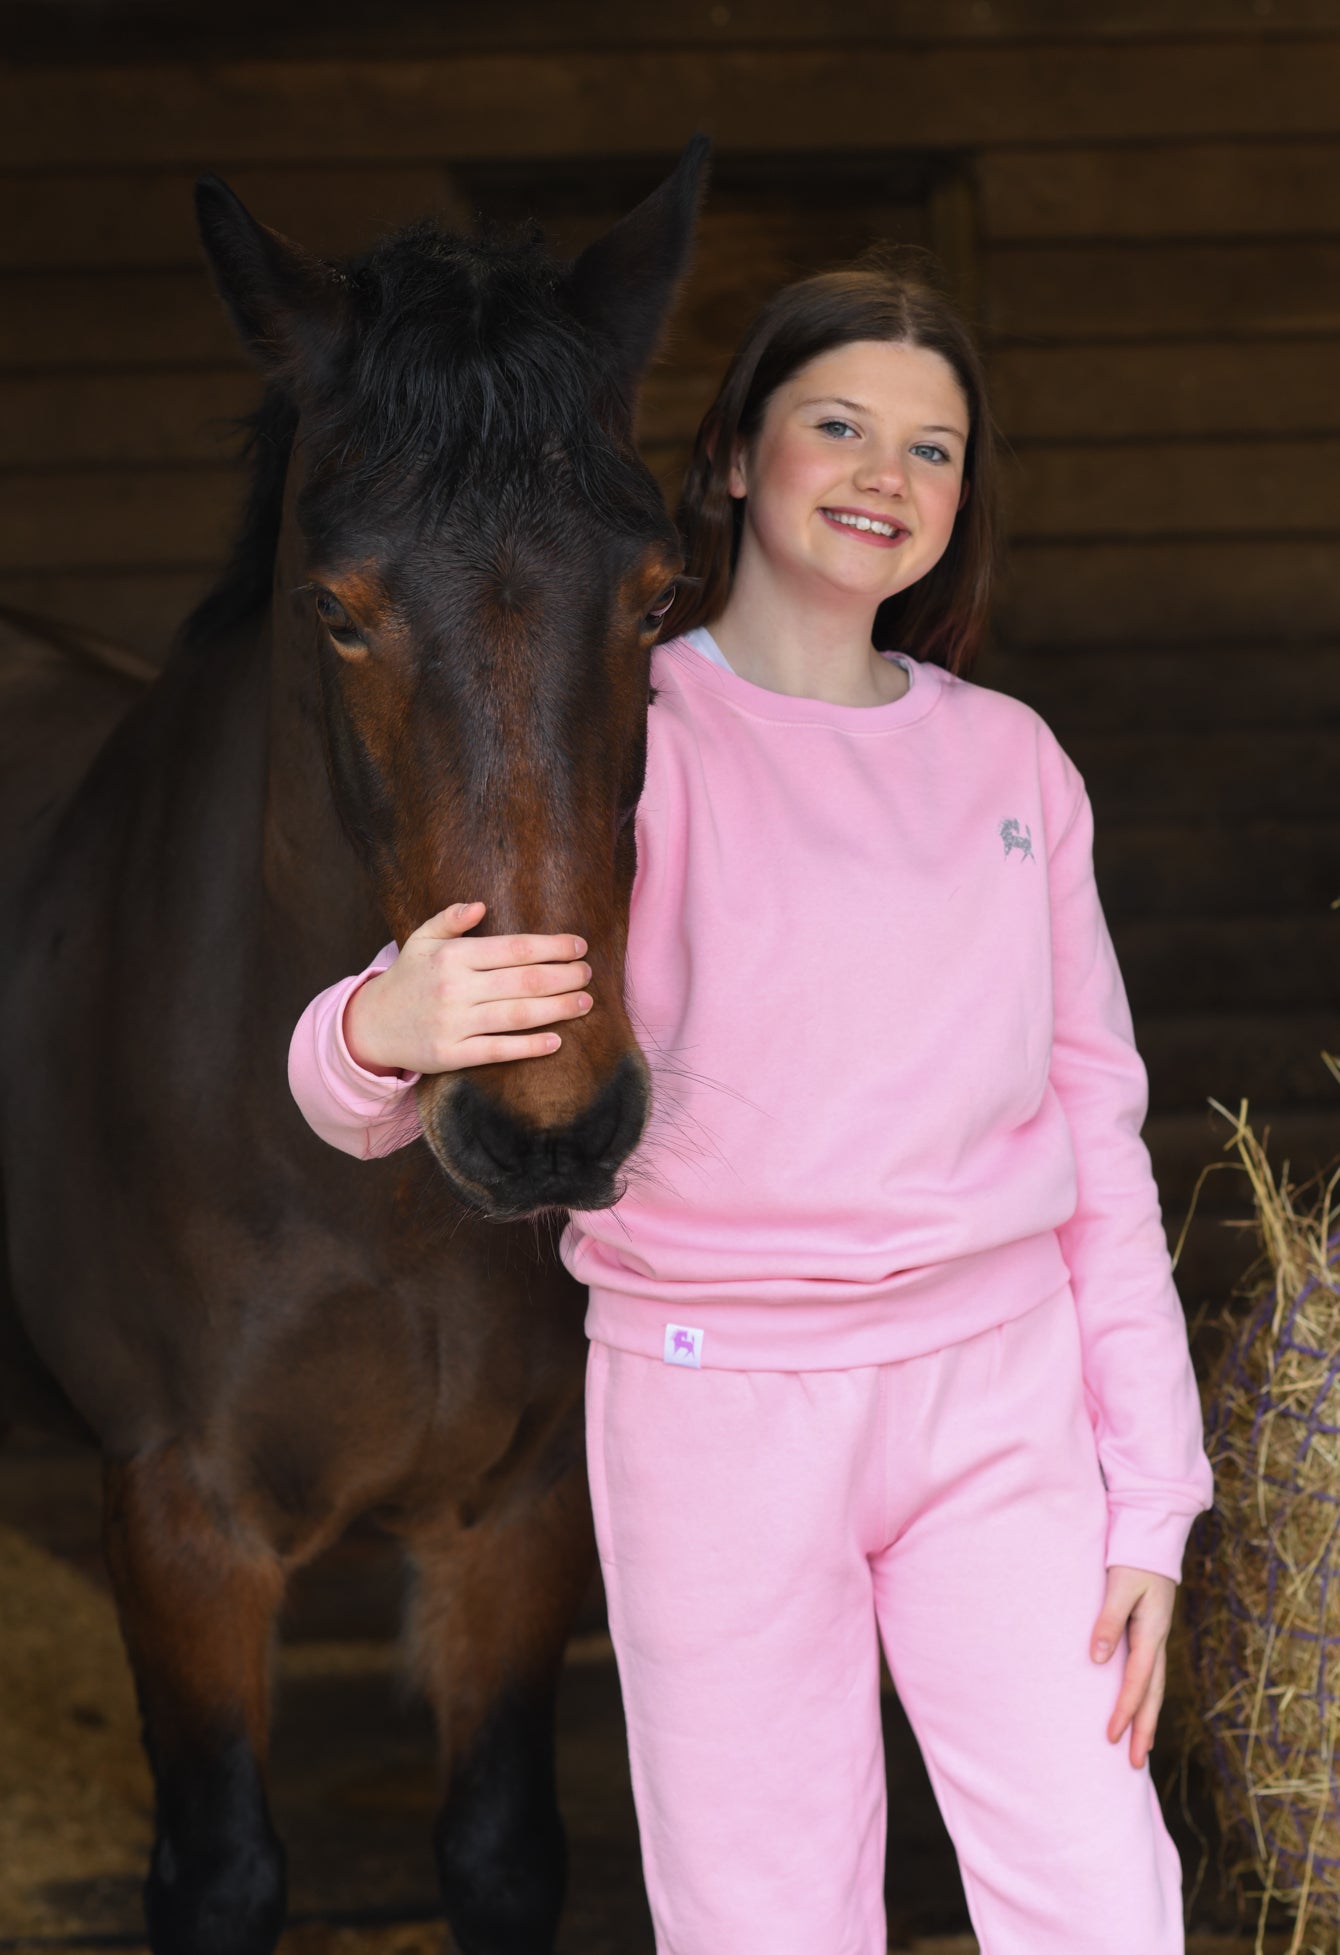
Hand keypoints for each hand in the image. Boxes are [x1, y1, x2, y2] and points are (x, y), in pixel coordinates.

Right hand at [343, 901, 592, 1075]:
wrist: (372, 1025)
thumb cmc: (408, 978)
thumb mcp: (421, 940)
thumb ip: (450, 919)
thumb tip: (480, 905)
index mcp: (453, 956)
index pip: (514, 948)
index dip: (552, 947)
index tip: (580, 947)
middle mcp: (454, 988)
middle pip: (523, 981)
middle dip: (563, 977)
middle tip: (588, 974)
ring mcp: (453, 1023)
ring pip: (517, 1015)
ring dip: (557, 1009)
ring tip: (584, 1003)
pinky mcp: (450, 1054)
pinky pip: (497, 1050)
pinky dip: (529, 1047)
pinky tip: (556, 1041)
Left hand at [1090, 1564, 1176, 1768]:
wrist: (1151, 1538)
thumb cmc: (1132, 1560)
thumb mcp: (1119, 1586)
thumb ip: (1109, 1620)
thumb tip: (1098, 1658)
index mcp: (1151, 1633)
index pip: (1137, 1682)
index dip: (1124, 1710)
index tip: (1111, 1737)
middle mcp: (1157, 1641)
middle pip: (1152, 1694)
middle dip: (1143, 1730)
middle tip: (1134, 1765)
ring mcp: (1155, 1639)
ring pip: (1153, 1688)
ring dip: (1146, 1719)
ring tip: (1140, 1750)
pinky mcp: (1149, 1634)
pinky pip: (1149, 1675)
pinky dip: (1144, 1698)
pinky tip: (1139, 1710)